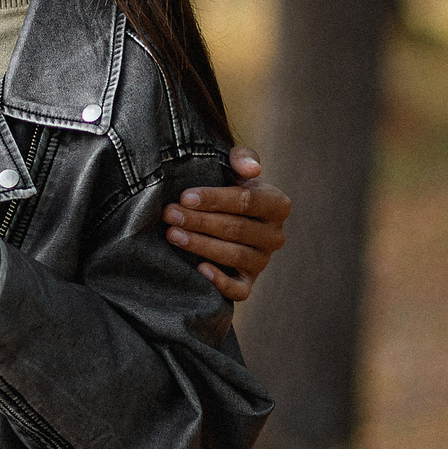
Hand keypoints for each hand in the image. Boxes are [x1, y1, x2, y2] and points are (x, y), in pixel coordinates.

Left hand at [165, 146, 290, 303]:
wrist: (225, 215)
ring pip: (234, 255)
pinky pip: (239, 289)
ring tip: (172, 234)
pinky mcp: (249, 282)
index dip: (214, 199)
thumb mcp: (235, 167)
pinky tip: (199, 269)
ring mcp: (263, 260)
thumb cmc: (228, 187)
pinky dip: (220, 282)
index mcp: (277, 204)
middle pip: (236, 228)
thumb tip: (252, 169)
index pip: (246, 201)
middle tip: (170, 214)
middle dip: (199, 221)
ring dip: (200, 245)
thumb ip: (242, 158)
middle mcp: (275, 235)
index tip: (185, 196)